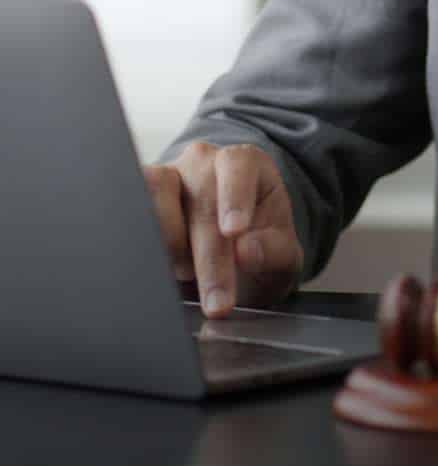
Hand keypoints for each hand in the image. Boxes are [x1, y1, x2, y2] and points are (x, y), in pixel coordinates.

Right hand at [142, 142, 302, 317]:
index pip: (238, 165)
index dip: (234, 198)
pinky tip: (157, 270)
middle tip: (218, 302)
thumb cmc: (260, 248)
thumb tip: (247, 251)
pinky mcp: (137, 198)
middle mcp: (202, 162)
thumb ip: (275, 251)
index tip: (234, 233)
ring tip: (187, 275)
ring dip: (169, 244)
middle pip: (200, 200)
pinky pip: (128, 211)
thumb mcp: (282, 255)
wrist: (233, 259)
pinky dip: (140, 243)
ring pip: (154, 196)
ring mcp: (166, 177)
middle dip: (209, 258)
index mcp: (244, 163)